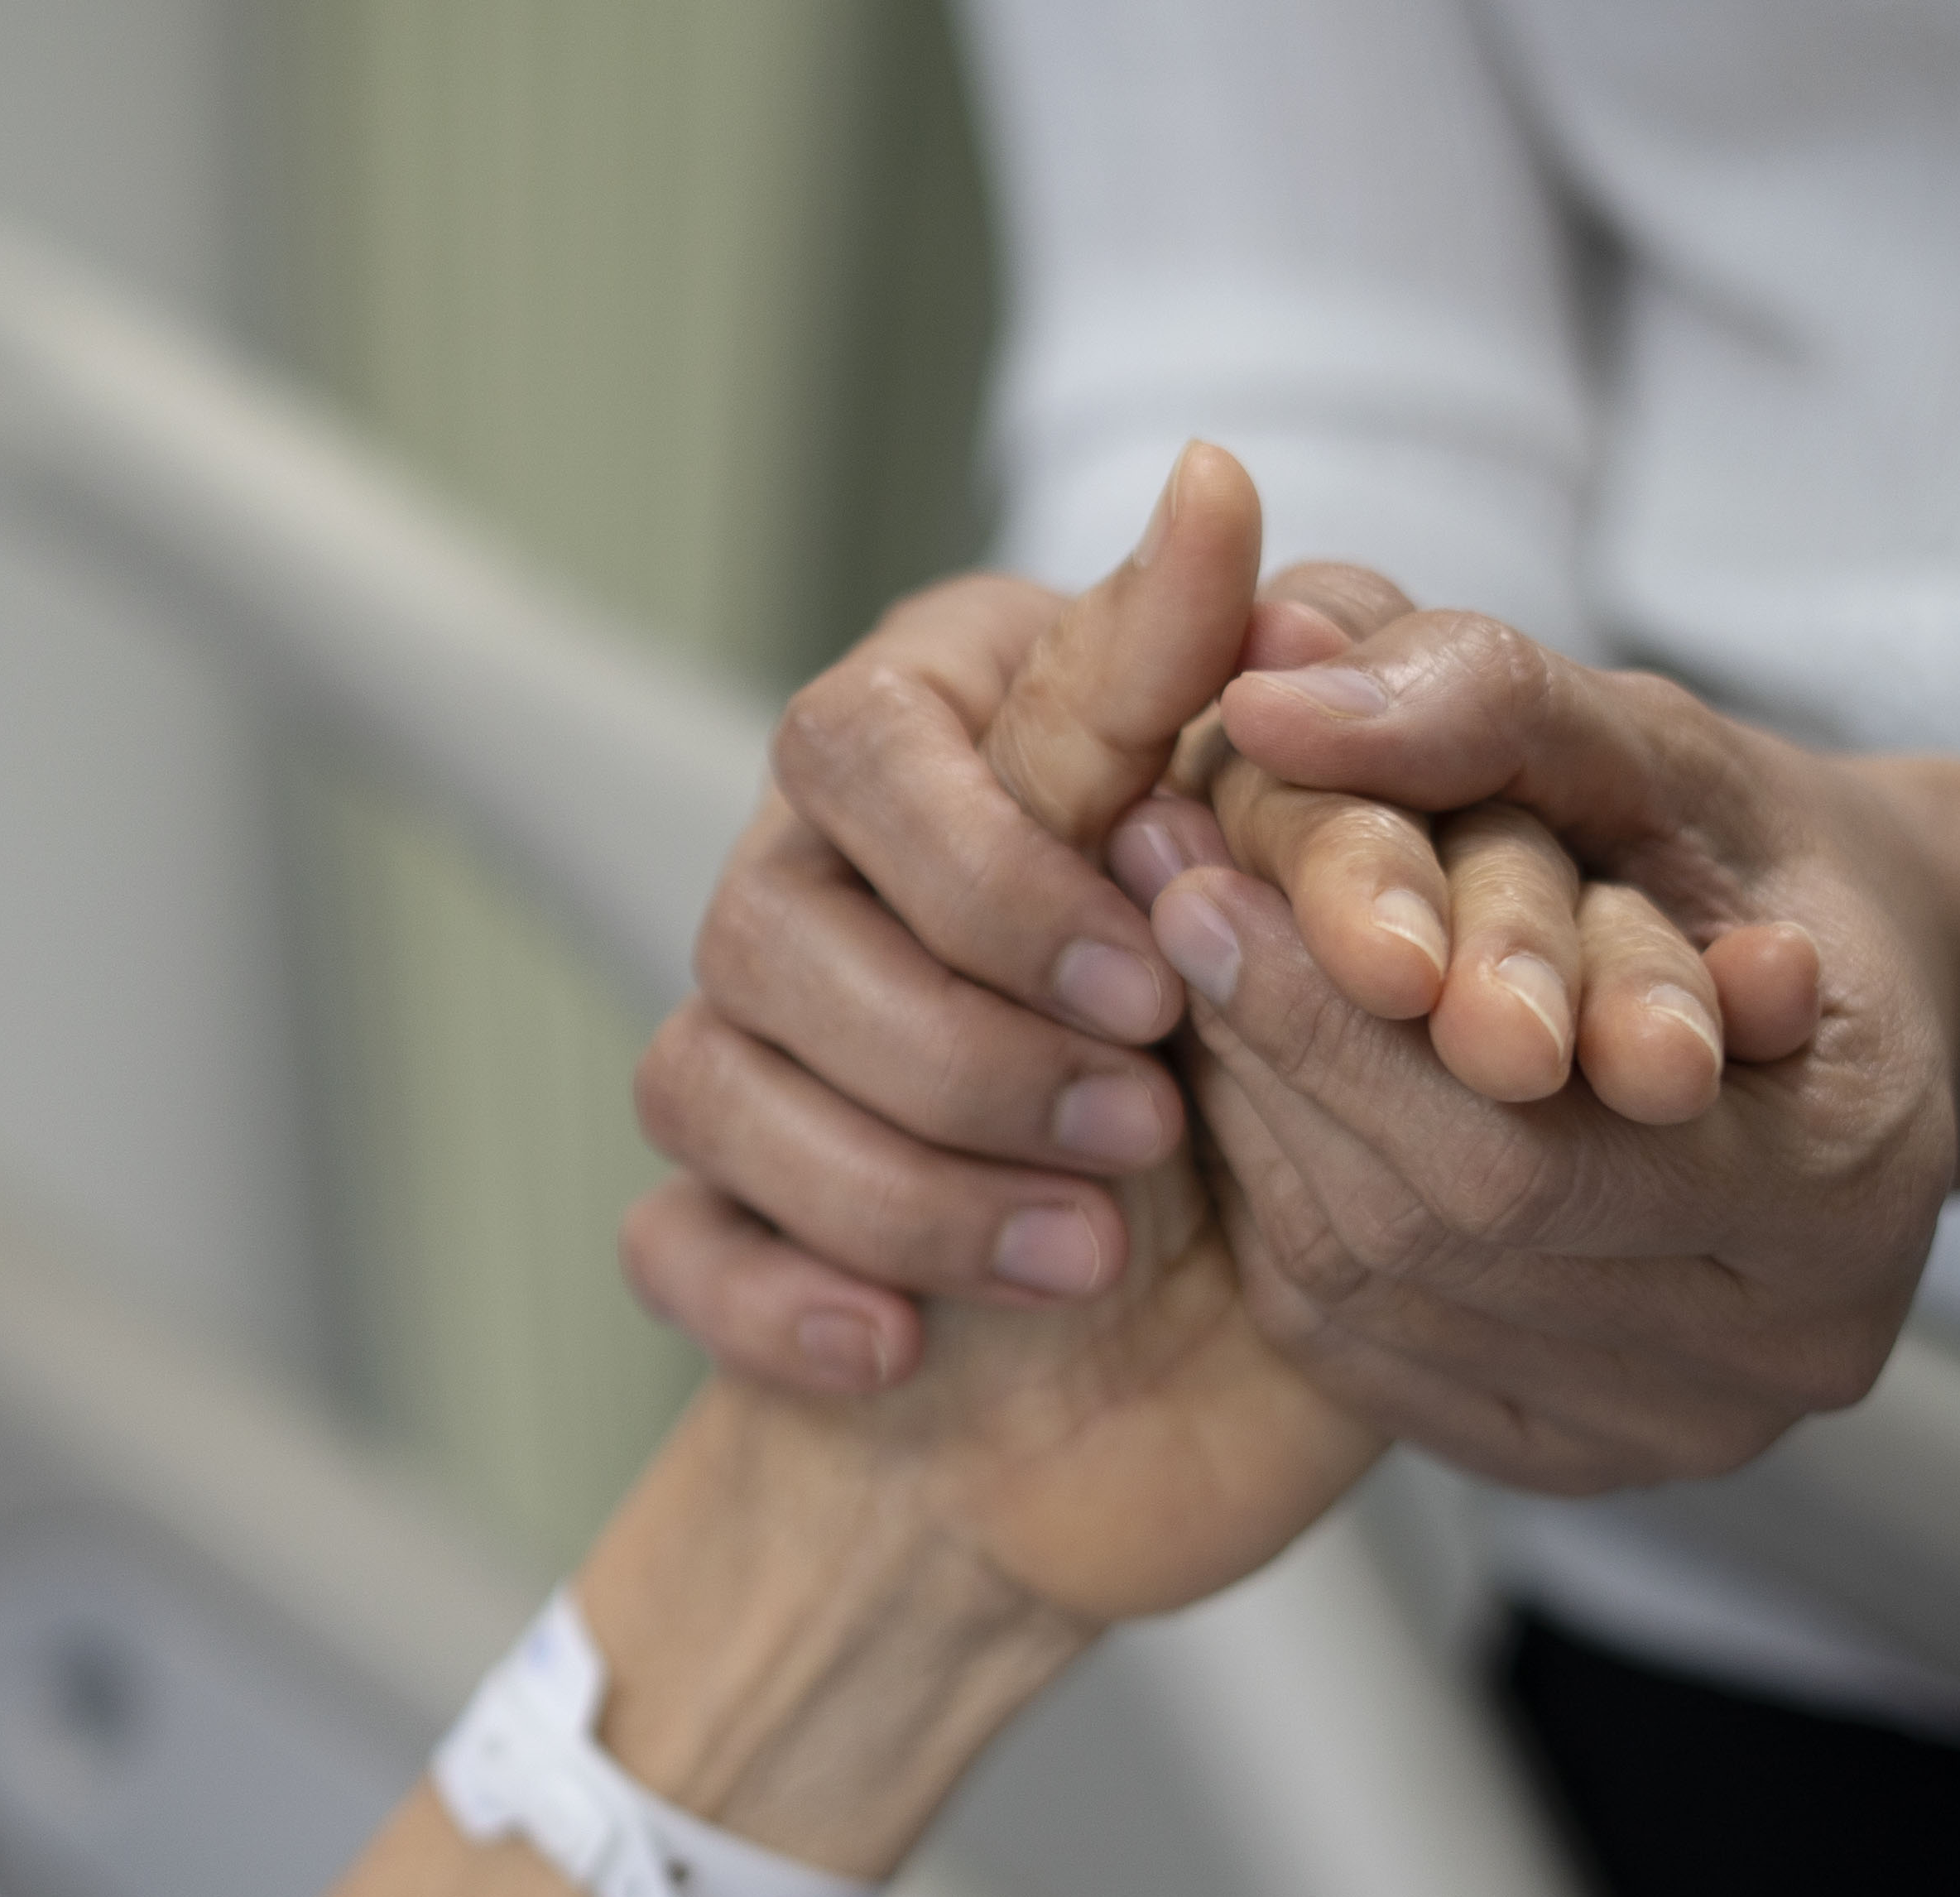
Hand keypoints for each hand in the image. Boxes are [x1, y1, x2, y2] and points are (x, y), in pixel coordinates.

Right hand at [623, 446, 1758, 1398]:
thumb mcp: (1292, 853)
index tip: (1153, 989)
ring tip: (1088, 1256)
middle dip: (959, 1051)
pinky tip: (900, 1347)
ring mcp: (747, 1051)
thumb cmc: (1282, 1018)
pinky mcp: (728, 1220)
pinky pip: (667, 1244)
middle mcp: (806, 878)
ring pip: (701, 1085)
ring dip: (897, 1184)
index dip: (991, 879)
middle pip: (757, 928)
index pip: (861, 749)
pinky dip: (773, 1299)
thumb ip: (1243, 688)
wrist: (1254, 1299)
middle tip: (1145, 1135)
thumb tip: (1216, 486)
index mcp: (924, 742)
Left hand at [1162, 618, 1950, 1489]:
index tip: (1190, 850)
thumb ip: (1486, 702)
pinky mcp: (1568, 1455)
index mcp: (1850, 1189)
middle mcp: (1779, 1350)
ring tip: (1178, 966)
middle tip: (1151, 889)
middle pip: (1436, 1225)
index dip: (1327, 1003)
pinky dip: (1274, 1207)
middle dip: (1276, 1050)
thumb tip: (1274, 686)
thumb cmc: (1755, 857)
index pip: (1515, 1135)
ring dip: (1251, 1119)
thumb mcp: (1653, 742)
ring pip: (1371, 1292)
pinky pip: (1356, 1348)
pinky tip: (1241, 1088)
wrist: (1849, 1004)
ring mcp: (1674, 1430)